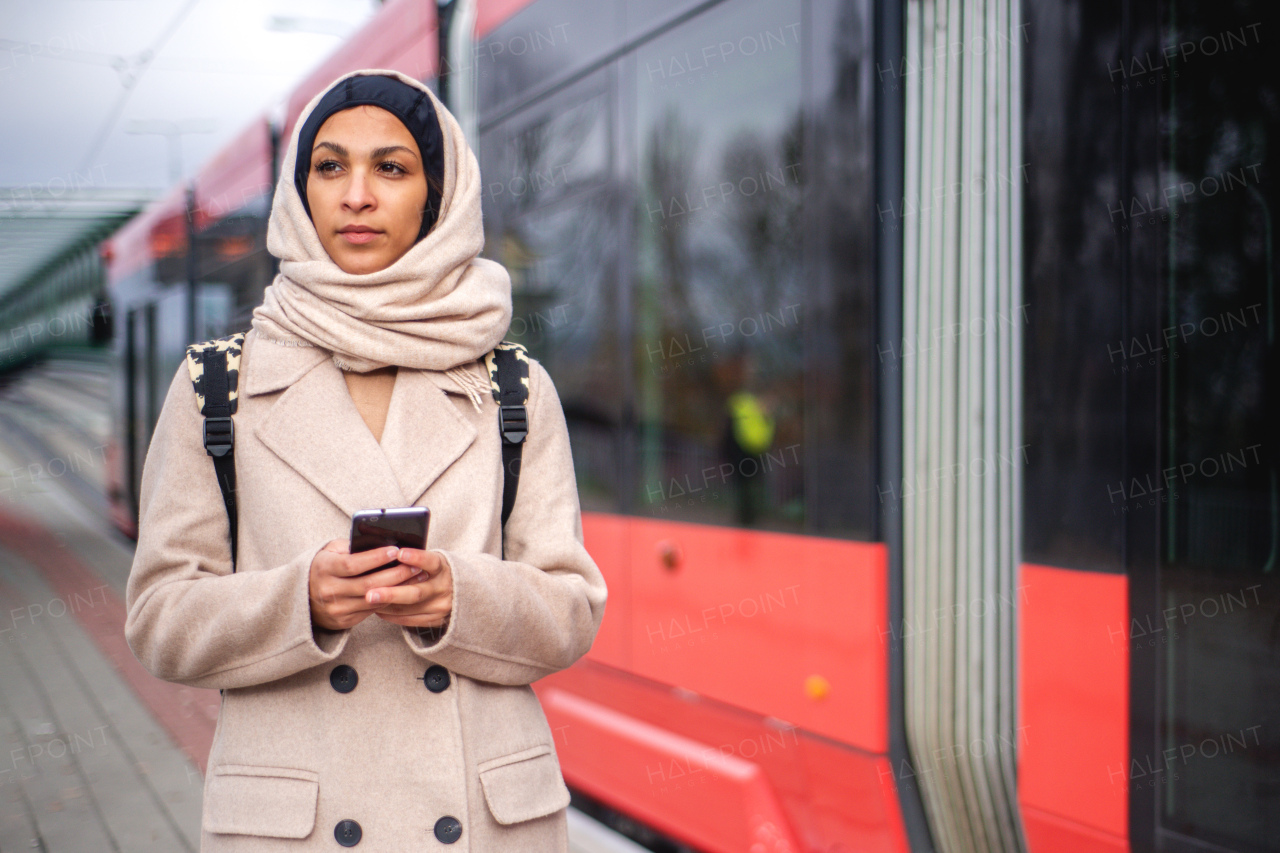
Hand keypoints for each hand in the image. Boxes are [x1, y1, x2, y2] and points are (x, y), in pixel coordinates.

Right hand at [309, 540, 423, 630]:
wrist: (304, 598)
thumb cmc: (325, 566)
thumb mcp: (331, 551)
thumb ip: (351, 546)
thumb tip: (381, 541)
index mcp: (323, 569)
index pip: (352, 564)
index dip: (375, 558)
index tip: (395, 550)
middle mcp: (328, 591)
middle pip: (368, 584)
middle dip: (395, 574)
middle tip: (415, 564)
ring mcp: (336, 609)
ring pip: (374, 600)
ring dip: (398, 588)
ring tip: (416, 576)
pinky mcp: (344, 621)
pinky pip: (372, 610)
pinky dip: (390, 599)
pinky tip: (404, 590)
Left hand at [369, 548, 452, 628]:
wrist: (462, 593)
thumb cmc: (437, 571)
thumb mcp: (433, 560)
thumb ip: (416, 560)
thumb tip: (385, 557)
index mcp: (443, 568)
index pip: (431, 562)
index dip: (416, 558)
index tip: (399, 553)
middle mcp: (443, 588)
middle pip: (416, 593)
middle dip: (391, 594)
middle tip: (369, 594)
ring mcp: (440, 606)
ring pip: (409, 609)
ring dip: (386, 606)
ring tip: (367, 602)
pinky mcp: (435, 620)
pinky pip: (409, 620)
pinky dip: (391, 615)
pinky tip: (377, 610)